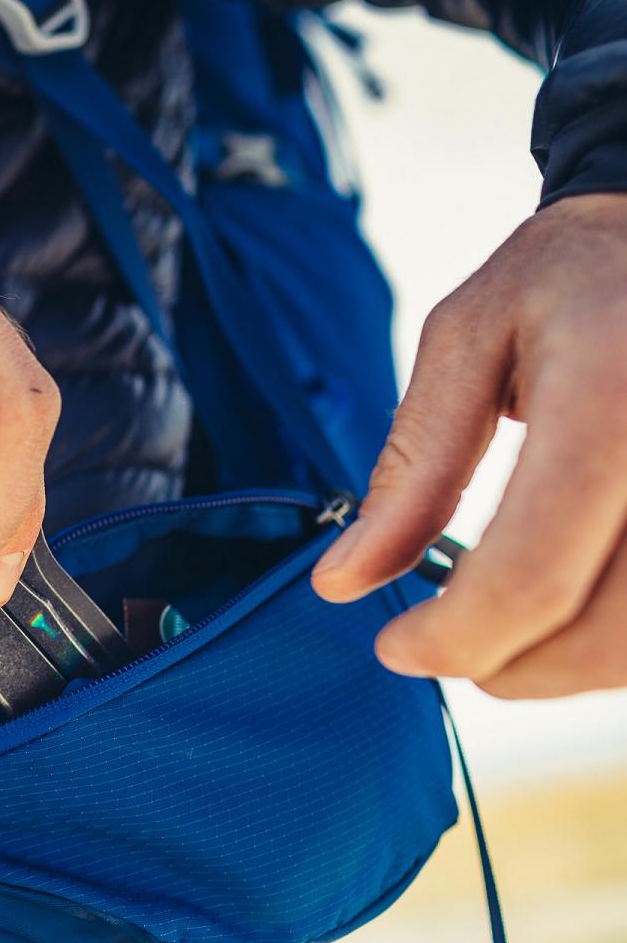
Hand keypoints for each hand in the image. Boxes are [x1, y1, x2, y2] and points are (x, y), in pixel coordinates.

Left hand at [311, 193, 626, 697]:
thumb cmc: (564, 277)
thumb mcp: (466, 344)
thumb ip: (412, 470)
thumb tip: (342, 580)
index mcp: (607, 404)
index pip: (531, 575)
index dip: (455, 637)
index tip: (396, 647)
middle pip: (605, 634)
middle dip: (509, 665)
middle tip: (444, 645)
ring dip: (563, 665)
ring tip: (495, 621)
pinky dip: (607, 634)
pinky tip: (560, 598)